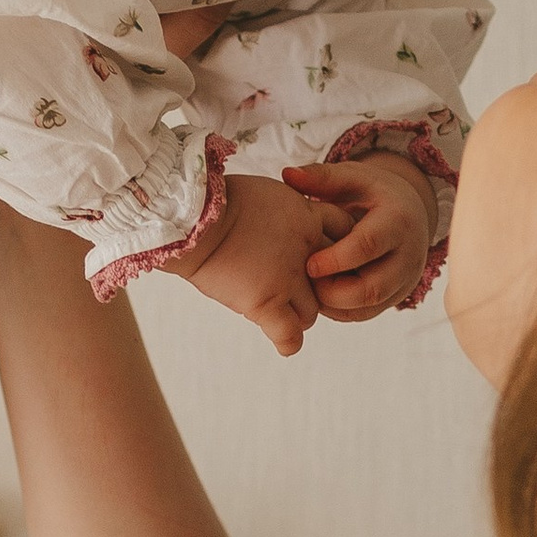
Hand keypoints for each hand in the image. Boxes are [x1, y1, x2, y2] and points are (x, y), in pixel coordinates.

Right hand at [178, 174, 323, 356]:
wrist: (195, 218)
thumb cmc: (219, 202)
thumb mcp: (267, 193)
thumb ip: (287, 212)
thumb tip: (282, 227)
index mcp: (307, 217)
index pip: (341, 236)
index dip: (332, 250)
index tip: (318, 258)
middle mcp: (306, 250)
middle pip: (331, 279)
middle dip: (319, 287)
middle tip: (296, 289)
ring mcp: (288, 279)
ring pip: (312, 311)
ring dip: (299, 313)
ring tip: (280, 310)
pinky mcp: (266, 303)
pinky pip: (290, 334)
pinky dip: (289, 342)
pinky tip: (285, 343)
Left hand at [282, 152, 436, 320]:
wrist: (407, 213)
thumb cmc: (372, 193)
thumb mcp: (352, 178)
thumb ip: (321, 177)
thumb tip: (287, 174)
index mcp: (398, 221)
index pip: (368, 246)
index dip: (335, 259)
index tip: (308, 264)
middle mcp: (408, 255)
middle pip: (372, 287)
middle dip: (333, 291)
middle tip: (304, 282)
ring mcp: (404, 280)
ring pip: (369, 306)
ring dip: (333, 304)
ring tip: (307, 288)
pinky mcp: (395, 297)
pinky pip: (365, 314)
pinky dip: (339, 310)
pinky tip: (318, 294)